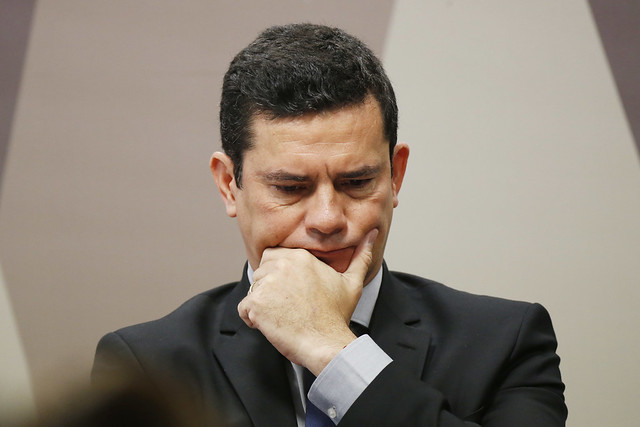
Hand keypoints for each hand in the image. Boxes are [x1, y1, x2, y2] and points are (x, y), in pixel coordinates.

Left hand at [238, 229, 377, 374]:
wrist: (326, 343)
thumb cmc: (337, 315)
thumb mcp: (352, 282)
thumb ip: (361, 255)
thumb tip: (372, 234)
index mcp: (300, 256)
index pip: (275, 256)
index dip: (281, 275)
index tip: (293, 292)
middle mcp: (281, 265)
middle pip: (261, 270)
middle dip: (269, 287)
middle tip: (288, 305)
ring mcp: (267, 284)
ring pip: (254, 289)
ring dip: (263, 304)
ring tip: (284, 316)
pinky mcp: (256, 304)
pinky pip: (244, 309)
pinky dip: (253, 319)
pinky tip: (273, 325)